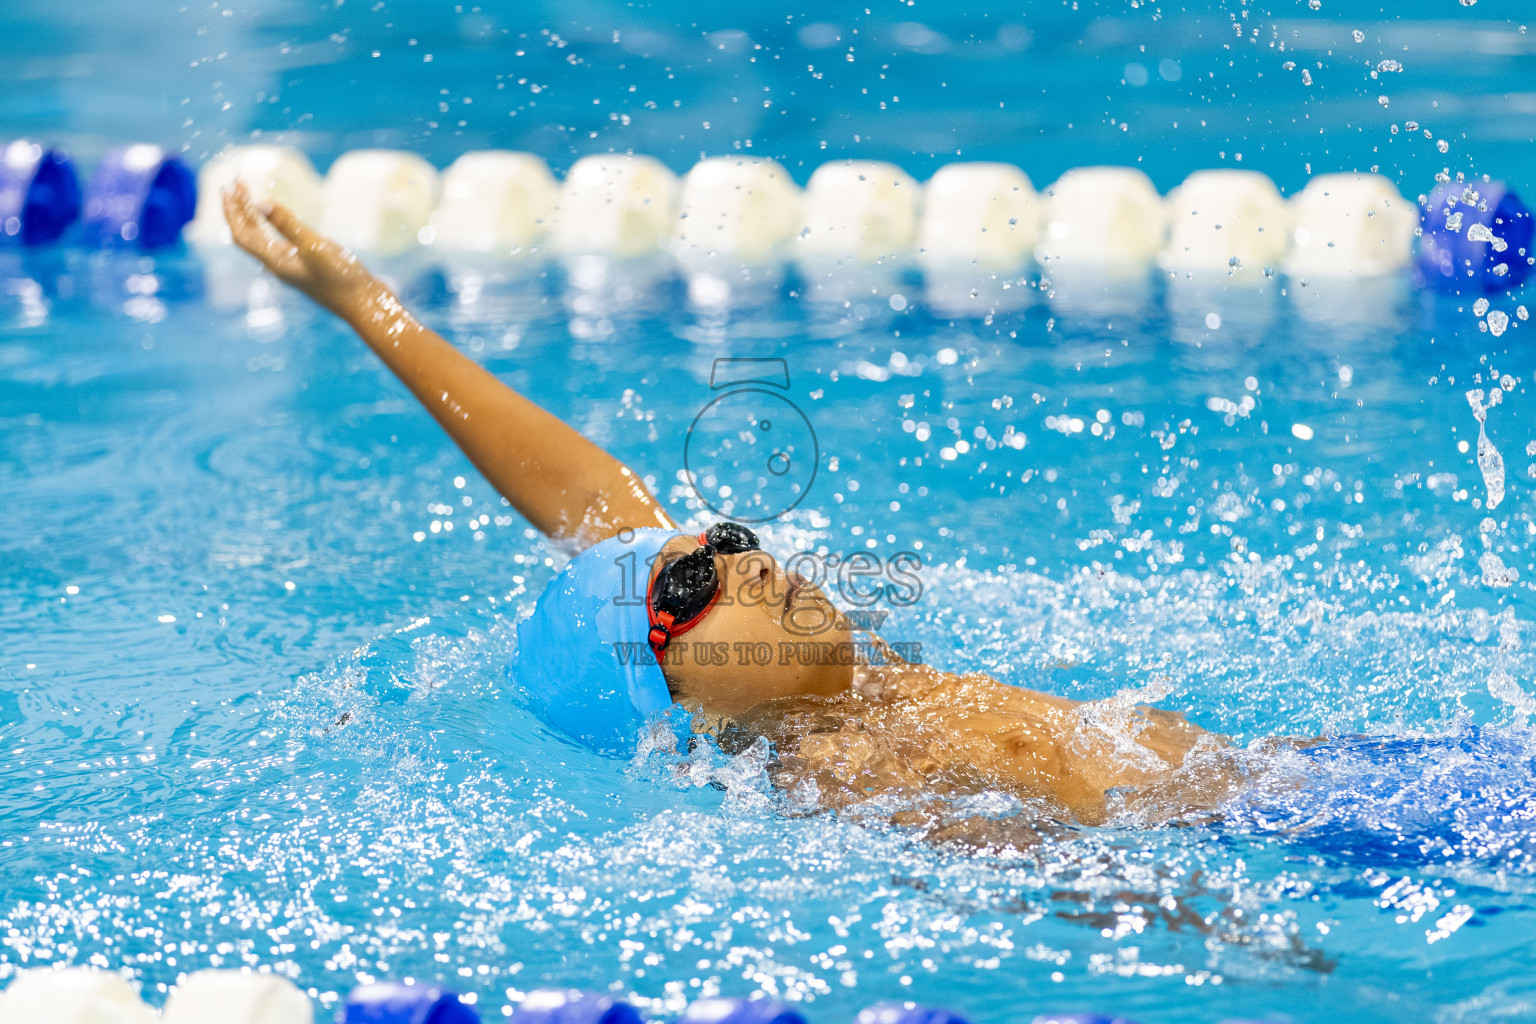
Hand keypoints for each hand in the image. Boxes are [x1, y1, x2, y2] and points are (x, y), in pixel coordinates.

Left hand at [222, 182, 377, 319]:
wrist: (365, 304)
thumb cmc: (342, 279)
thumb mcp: (315, 247)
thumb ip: (288, 224)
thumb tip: (260, 202)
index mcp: (275, 261)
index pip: (242, 234)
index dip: (232, 211)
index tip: (228, 187)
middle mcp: (279, 264)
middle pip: (248, 236)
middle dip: (238, 210)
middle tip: (233, 185)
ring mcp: (292, 266)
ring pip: (262, 239)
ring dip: (252, 217)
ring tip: (249, 197)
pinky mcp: (306, 266)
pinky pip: (277, 243)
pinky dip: (270, 226)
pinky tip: (276, 220)